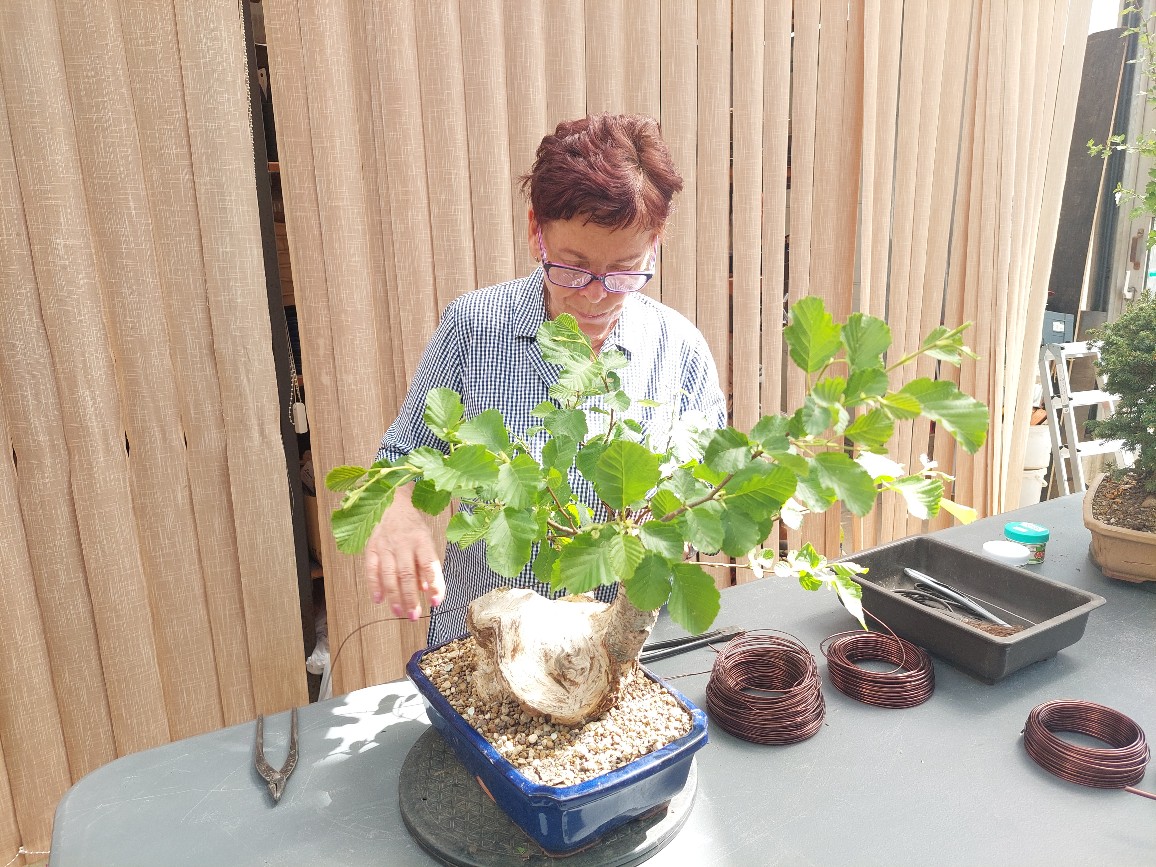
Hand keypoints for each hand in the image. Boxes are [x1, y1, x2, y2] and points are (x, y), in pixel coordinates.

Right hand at [364, 484, 444, 620]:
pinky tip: (378, 599)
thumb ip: (426, 565)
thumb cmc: (413, 527)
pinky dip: (374, 585)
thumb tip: (427, 590)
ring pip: (389, 575)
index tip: (436, 602)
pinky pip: (371, 569)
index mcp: (421, 541)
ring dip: (394, 596)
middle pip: (407, 575)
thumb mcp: (426, 541)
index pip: (430, 566)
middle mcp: (403, 543)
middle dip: (411, 598)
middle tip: (414, 616)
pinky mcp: (371, 547)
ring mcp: (385, 545)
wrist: (392, 502)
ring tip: (399, 612)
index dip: (434, 585)